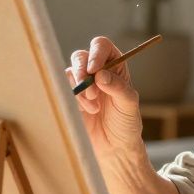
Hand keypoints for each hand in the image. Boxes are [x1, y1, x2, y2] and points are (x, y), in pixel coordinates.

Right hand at [66, 37, 143, 156]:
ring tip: (94, 107)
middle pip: (81, 56)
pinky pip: (64, 89)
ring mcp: (82, 83)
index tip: (95, 69)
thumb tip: (101, 74)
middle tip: (91, 92)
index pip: (102, 46)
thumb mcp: (128, 104)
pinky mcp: (71, 97)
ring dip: (81, 90)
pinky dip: (75, 100)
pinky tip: (88, 111)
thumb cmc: (126, 123)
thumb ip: (118, 87)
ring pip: (71, 72)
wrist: (114, 147)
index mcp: (115, 65)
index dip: (96, 53)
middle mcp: (97, 70)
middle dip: (83, 72)